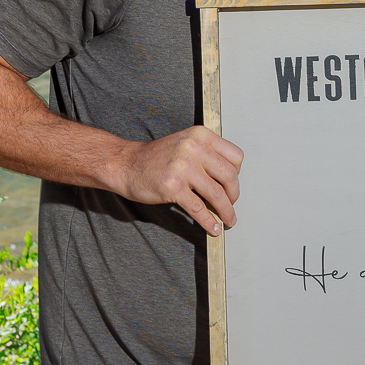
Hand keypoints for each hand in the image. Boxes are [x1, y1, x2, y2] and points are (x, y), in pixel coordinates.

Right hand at [110, 126, 243, 235]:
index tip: (232, 185)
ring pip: (217, 194)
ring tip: (228, 220)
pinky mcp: (173, 187)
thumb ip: (208, 155)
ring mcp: (183, 167)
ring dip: (226, 211)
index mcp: (201, 135)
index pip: (235, 156)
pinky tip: (213, 228)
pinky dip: (208, 222)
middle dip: (234, 195)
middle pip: (229, 176)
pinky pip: (198, 209)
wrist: (126, 164)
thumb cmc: (157, 157)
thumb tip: (230, 183)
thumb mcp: (186, 143)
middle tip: (231, 205)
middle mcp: (194, 148)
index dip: (237, 174)